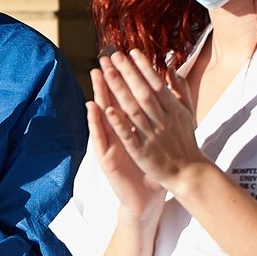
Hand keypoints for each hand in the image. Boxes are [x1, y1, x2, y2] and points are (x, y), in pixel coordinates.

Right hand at [87, 66, 162, 219]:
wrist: (145, 197)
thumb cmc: (150, 167)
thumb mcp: (154, 139)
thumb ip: (156, 118)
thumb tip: (163, 96)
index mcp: (129, 127)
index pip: (125, 98)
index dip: (124, 78)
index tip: (123, 57)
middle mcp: (117, 132)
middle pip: (111, 101)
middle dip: (108, 80)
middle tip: (104, 59)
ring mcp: (109, 144)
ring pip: (102, 115)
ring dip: (98, 94)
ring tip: (95, 75)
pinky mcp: (106, 157)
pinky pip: (100, 137)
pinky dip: (97, 122)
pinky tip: (94, 108)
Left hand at [96, 49, 208, 193]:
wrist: (189, 173)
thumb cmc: (186, 141)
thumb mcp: (188, 113)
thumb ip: (180, 90)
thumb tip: (172, 68)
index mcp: (173, 109)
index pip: (156, 84)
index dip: (144, 67)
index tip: (131, 51)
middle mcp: (163, 120)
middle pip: (143, 92)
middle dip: (128, 72)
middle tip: (113, 56)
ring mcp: (152, 135)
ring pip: (133, 110)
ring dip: (119, 90)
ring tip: (106, 73)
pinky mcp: (142, 151)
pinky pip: (129, 135)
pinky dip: (119, 122)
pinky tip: (107, 109)